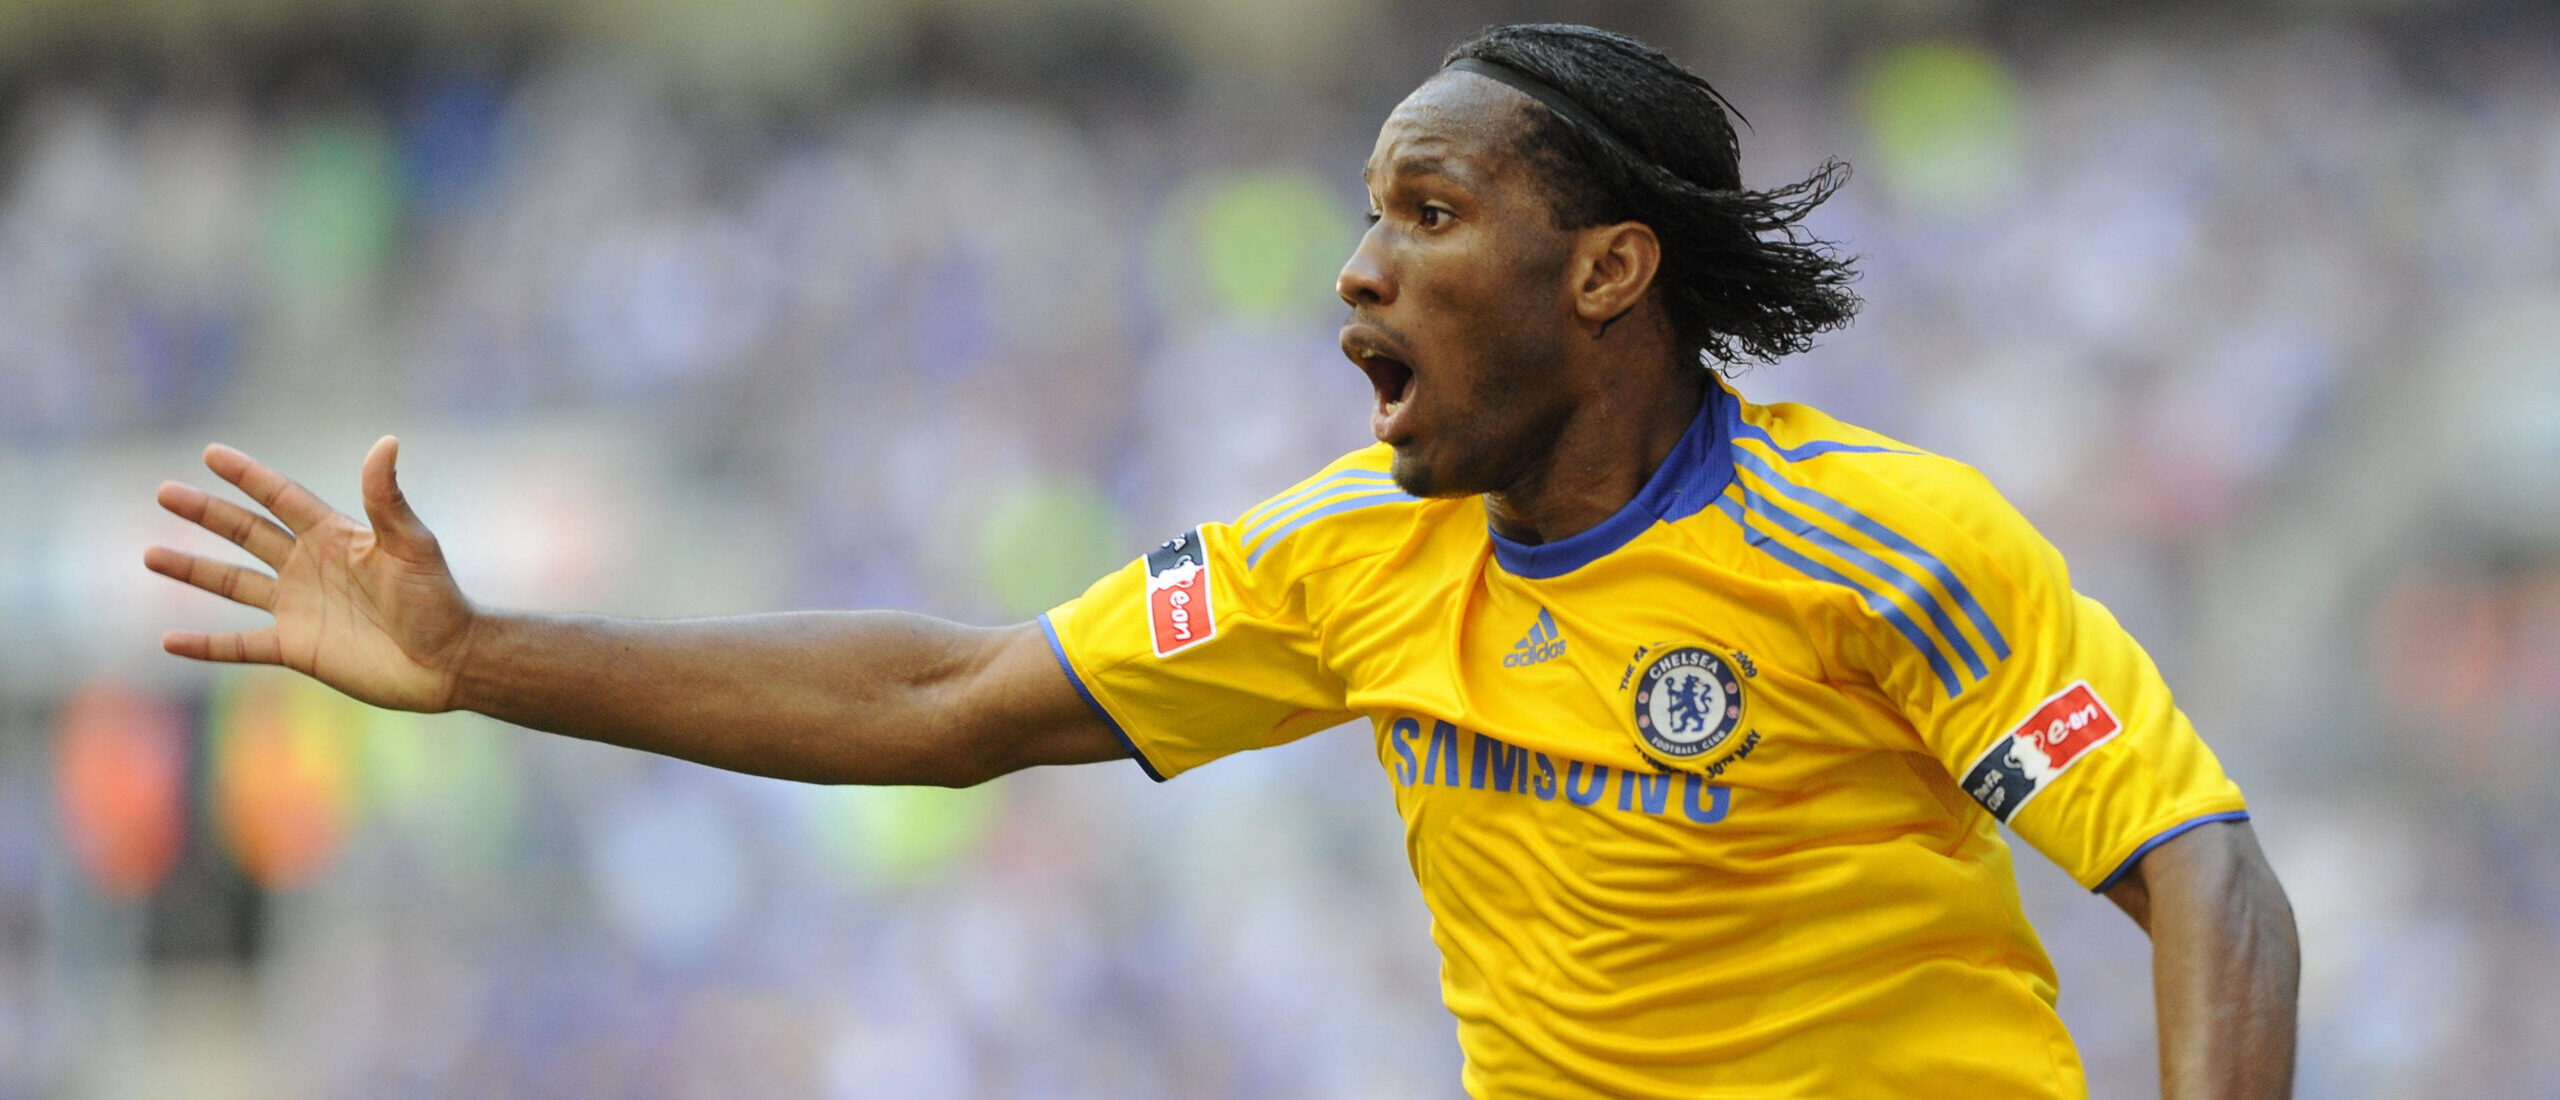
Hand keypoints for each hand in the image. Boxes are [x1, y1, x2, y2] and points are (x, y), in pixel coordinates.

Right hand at [145, 437, 477, 712]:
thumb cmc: (437, 599)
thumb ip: (387, 498)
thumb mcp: (411, 544)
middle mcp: (309, 568)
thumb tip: (386, 441)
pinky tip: (169, 640)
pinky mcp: (296, 648)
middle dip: (207, 513)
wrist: (447, 661)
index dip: (248, 476)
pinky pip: (240, 646)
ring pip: (233, 584)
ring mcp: (299, 608)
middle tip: (164, 491)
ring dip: (193, 570)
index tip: (211, 453)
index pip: (281, 497)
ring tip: (150, 554)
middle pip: (247, 532)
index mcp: (334, 537)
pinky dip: (206, 646)